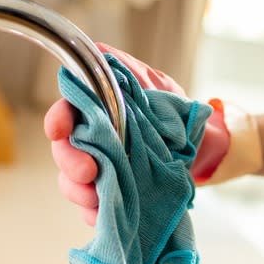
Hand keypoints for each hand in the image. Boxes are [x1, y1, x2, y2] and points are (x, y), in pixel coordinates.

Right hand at [44, 43, 228, 225]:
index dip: (57, 121)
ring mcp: (100, 171)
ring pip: (72, 184)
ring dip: (81, 193)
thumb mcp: (158, 86)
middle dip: (70, 164)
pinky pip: (93, 210)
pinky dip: (96, 214)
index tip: (59, 130)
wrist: (206, 149)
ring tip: (101, 198)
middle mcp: (93, 142)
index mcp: (98, 113)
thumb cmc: (178, 115)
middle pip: (64, 153)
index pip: (67, 113)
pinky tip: (105, 214)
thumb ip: (127, 73)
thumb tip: (99, 50)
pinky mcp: (111, 197)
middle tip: (89, 172)